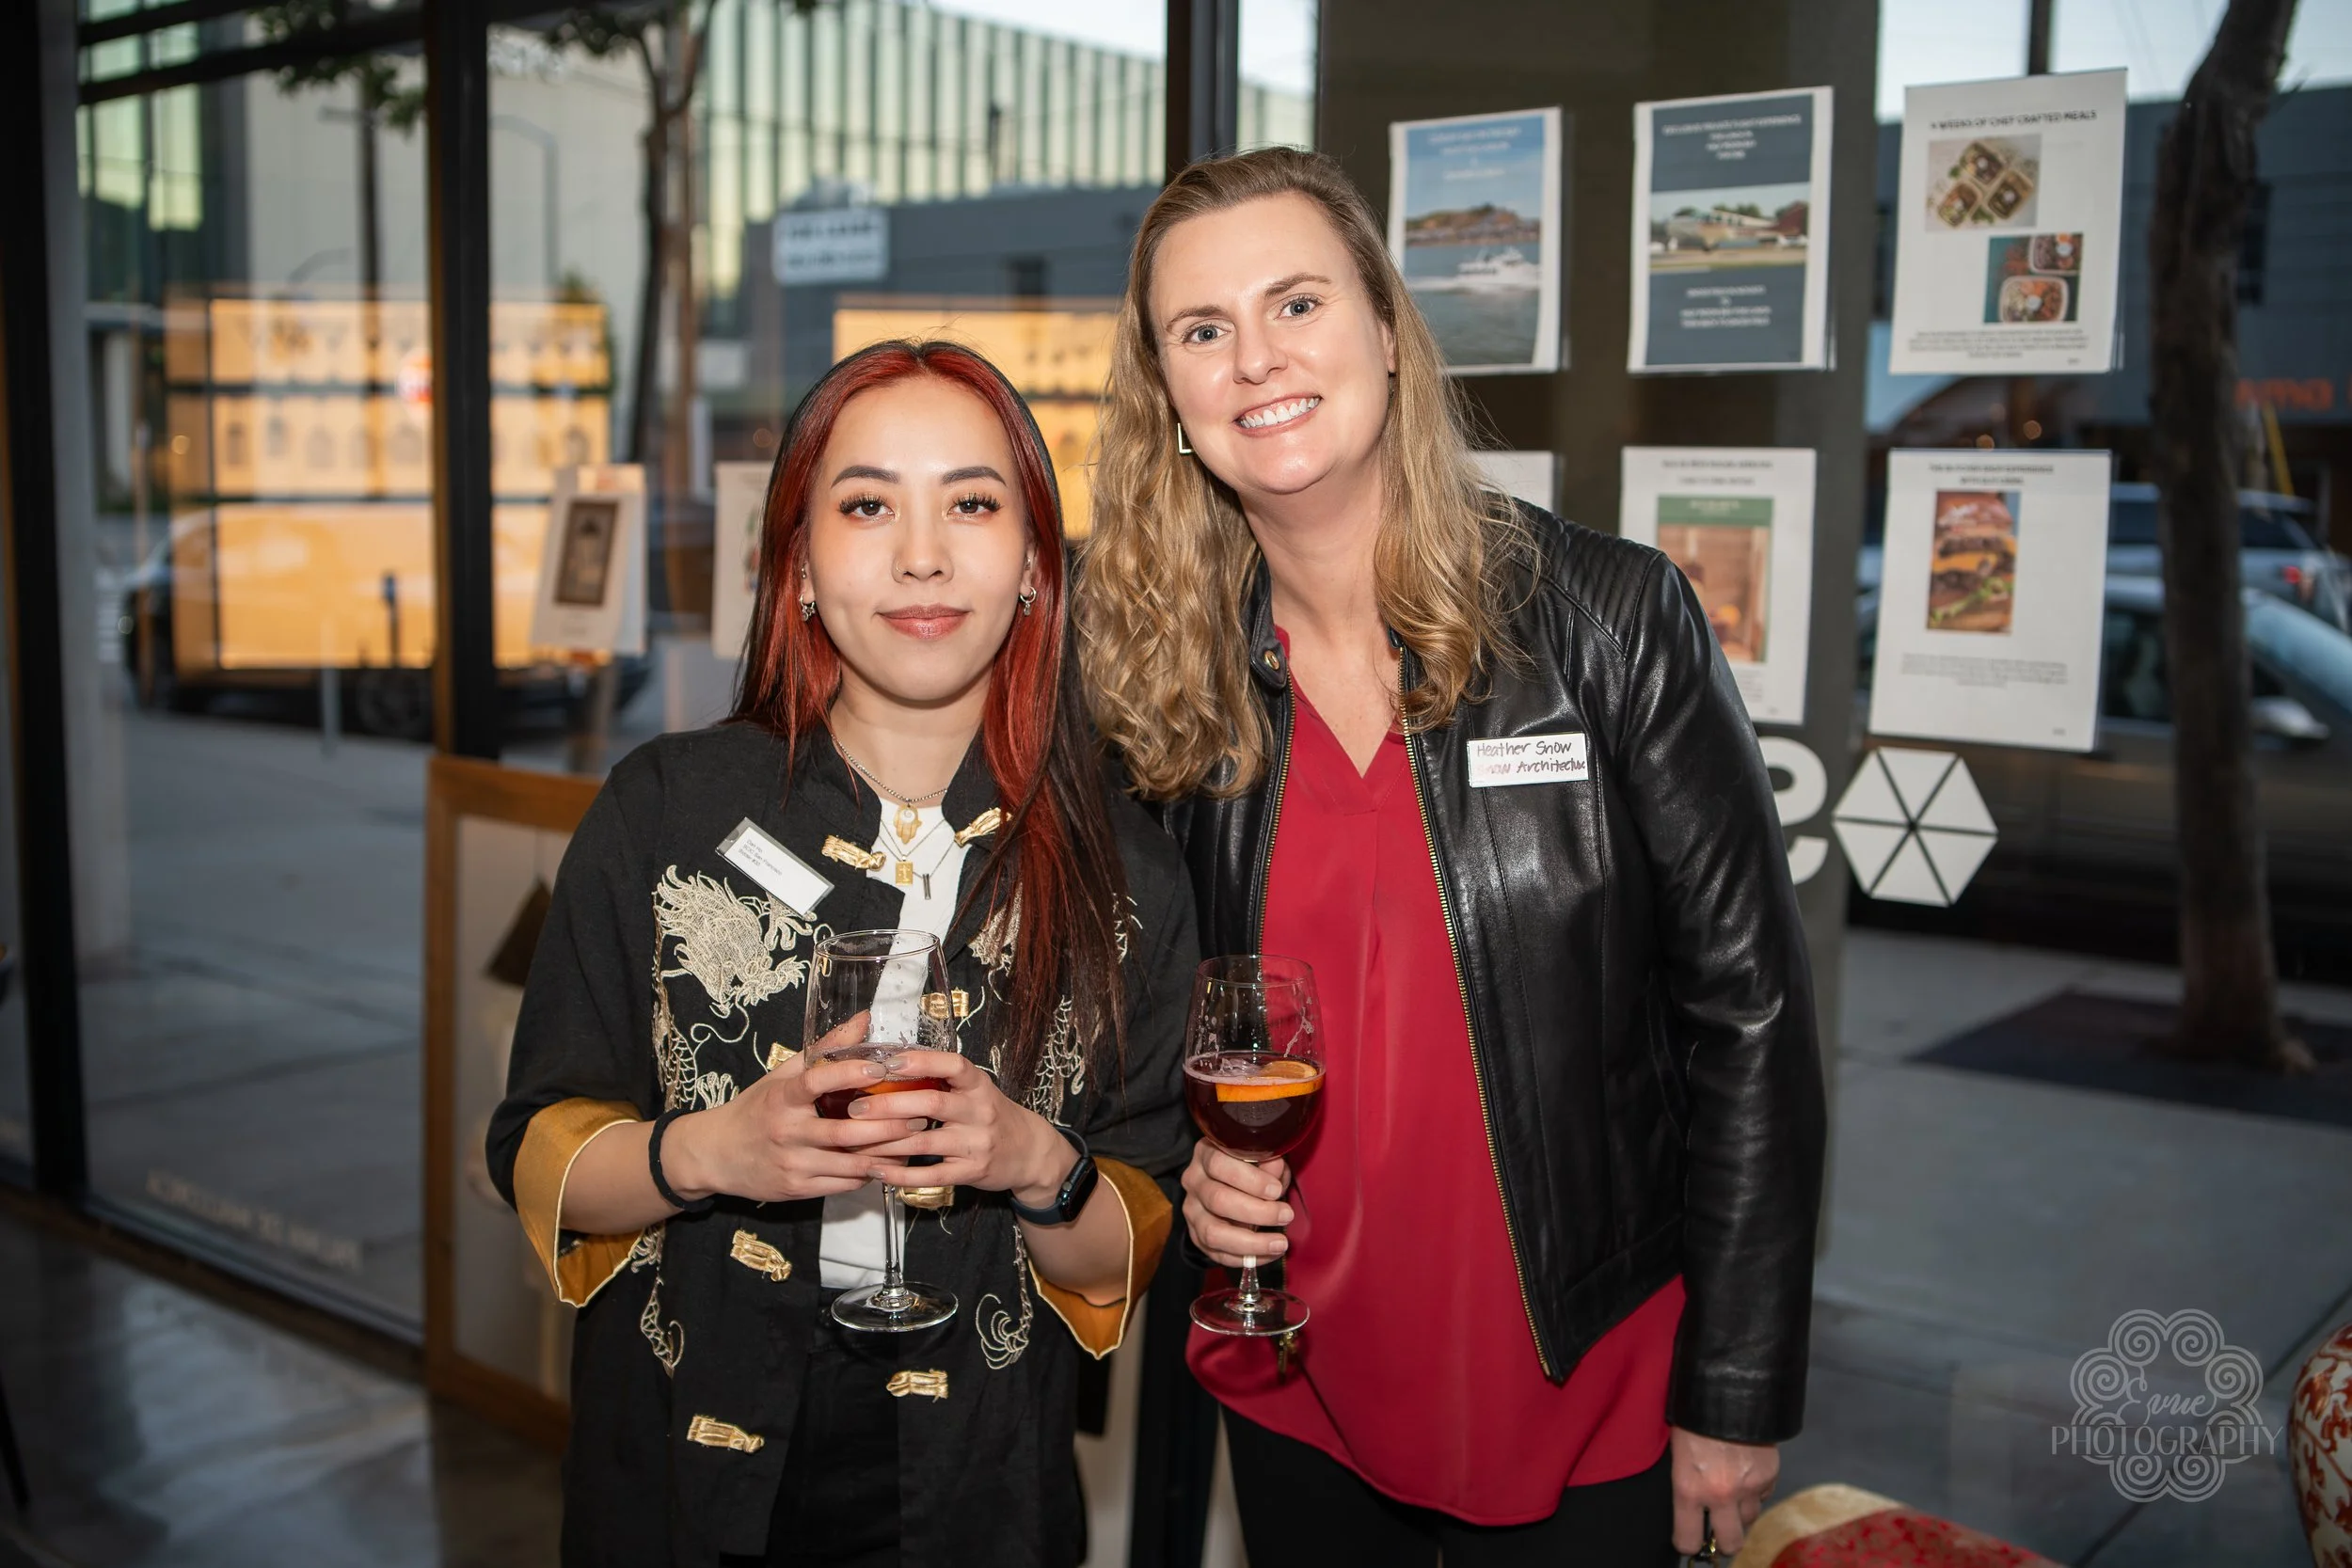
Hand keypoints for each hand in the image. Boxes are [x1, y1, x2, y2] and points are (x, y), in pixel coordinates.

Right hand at [662, 1013, 921, 1203]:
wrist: (716, 1154)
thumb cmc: (757, 1109)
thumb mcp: (783, 1075)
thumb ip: (825, 1049)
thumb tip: (864, 1019)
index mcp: (782, 1098)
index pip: (817, 1082)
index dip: (851, 1073)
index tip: (883, 1067)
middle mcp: (786, 1132)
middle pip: (844, 1132)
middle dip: (887, 1125)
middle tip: (920, 1114)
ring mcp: (792, 1163)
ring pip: (849, 1163)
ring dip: (886, 1153)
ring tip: (915, 1140)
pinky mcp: (797, 1189)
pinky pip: (843, 1184)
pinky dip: (870, 1173)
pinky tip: (890, 1162)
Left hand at [851, 1050, 1073, 1206]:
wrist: (1030, 1152)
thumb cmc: (991, 1115)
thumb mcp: (976, 1090)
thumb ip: (943, 1080)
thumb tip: (891, 1064)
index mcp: (979, 1085)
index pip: (953, 1065)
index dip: (922, 1061)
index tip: (889, 1061)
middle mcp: (980, 1111)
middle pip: (933, 1103)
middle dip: (890, 1104)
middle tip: (856, 1106)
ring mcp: (977, 1143)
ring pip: (925, 1141)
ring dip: (886, 1141)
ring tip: (855, 1140)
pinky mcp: (972, 1171)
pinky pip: (931, 1174)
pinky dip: (901, 1174)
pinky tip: (877, 1171)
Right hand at [1179, 1142, 1292, 1268]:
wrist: (1229, 1186)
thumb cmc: (1249, 1169)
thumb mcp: (1261, 1160)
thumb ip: (1268, 1163)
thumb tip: (1274, 1167)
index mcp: (1206, 1154)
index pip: (1219, 1164)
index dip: (1249, 1179)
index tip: (1276, 1191)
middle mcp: (1193, 1181)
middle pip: (1217, 1199)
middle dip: (1257, 1211)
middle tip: (1285, 1215)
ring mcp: (1192, 1210)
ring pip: (1213, 1232)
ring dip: (1251, 1242)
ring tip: (1280, 1243)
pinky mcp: (1196, 1236)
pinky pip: (1217, 1254)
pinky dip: (1246, 1257)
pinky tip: (1269, 1254)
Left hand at [1669, 1427, 1777, 1557]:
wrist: (1727, 1388)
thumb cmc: (1691, 1415)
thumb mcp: (1677, 1452)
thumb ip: (1686, 1482)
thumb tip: (1691, 1504)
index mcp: (1689, 1489)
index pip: (1688, 1539)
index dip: (1688, 1542)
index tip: (1689, 1539)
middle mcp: (1720, 1495)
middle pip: (1730, 1542)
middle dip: (1725, 1540)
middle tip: (1720, 1530)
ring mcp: (1749, 1487)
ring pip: (1750, 1518)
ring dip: (1741, 1511)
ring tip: (1732, 1492)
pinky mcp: (1770, 1475)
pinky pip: (1764, 1495)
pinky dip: (1757, 1490)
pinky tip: (1747, 1472)